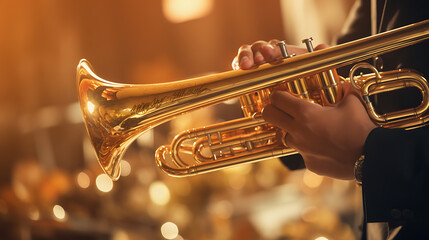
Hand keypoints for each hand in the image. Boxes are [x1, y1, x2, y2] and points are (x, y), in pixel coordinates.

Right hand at [232, 39, 328, 69]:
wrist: (294, 84)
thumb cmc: (299, 72)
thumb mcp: (309, 65)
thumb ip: (317, 56)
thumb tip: (323, 47)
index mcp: (280, 50)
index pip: (274, 47)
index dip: (271, 50)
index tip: (270, 54)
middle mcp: (265, 53)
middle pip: (257, 47)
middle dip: (256, 53)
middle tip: (257, 62)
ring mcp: (255, 60)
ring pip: (246, 52)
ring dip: (244, 57)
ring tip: (245, 66)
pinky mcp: (246, 70)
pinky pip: (238, 63)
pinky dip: (237, 64)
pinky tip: (238, 69)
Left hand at [262, 83, 376, 179]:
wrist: (371, 156)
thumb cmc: (361, 127)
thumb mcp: (353, 102)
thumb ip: (344, 90)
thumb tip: (344, 85)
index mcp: (305, 113)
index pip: (277, 99)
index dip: (276, 95)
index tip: (281, 95)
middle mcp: (298, 131)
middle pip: (268, 116)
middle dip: (271, 110)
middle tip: (280, 109)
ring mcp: (301, 149)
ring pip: (286, 137)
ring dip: (293, 131)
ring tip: (311, 130)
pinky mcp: (308, 163)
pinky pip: (303, 153)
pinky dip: (311, 149)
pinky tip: (326, 147)